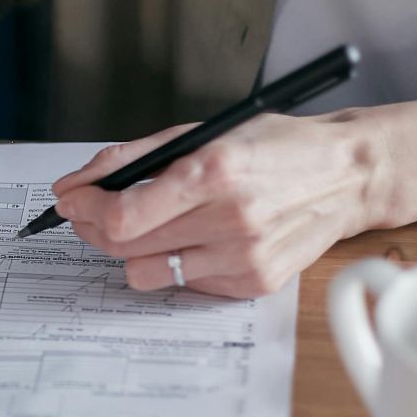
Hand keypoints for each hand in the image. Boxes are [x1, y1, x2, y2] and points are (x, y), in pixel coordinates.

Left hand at [50, 113, 386, 297]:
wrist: (346, 176)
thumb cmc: (273, 147)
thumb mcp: (201, 133)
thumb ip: (132, 157)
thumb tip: (76, 183)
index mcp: (213, 172)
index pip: (121, 215)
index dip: (84, 210)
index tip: (70, 200)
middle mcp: (230, 219)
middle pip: (125, 247)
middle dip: (93, 228)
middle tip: (90, 212)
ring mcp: (244, 257)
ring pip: (147, 273)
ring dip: (132, 250)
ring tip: (145, 226)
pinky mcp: (254, 283)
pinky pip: (184, 284)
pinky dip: (175, 261)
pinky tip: (194, 238)